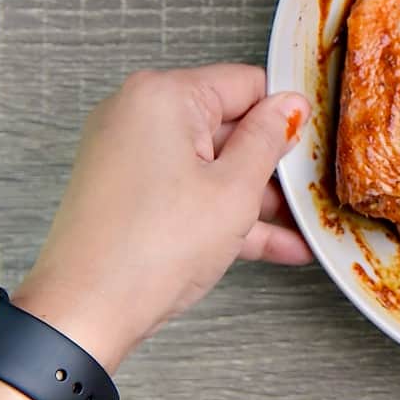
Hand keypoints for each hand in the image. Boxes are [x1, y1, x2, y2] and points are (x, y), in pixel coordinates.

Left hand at [11, 64, 311, 372]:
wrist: (84, 315)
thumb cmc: (152, 249)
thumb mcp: (234, 189)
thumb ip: (268, 139)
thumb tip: (290, 106)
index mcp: (163, 96)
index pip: (244, 84)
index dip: (285, 115)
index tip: (314, 143)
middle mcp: (139, 115)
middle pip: (227, 125)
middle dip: (271, 163)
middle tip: (311, 190)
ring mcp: (131, 156)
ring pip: (211, 165)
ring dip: (255, 197)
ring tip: (302, 228)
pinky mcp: (129, 193)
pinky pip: (189, 191)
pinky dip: (224, 213)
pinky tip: (275, 246)